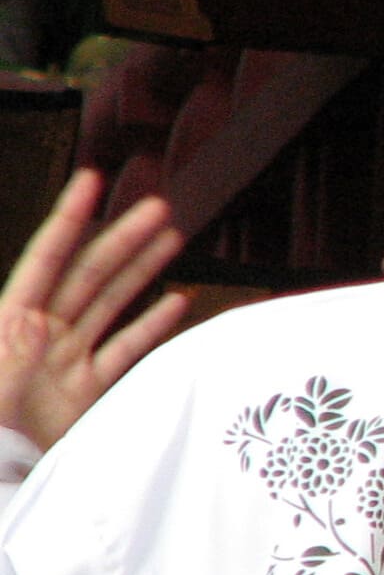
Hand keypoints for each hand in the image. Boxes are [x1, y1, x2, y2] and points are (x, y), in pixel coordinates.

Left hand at [0, 169, 188, 451]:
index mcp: (11, 325)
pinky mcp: (87, 392)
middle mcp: (42, 334)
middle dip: (121, 238)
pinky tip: (175, 301)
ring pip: (111, 303)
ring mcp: (67, 361)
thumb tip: (36, 324)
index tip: (91, 182)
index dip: (68, 220)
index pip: (45, 261)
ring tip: (171, 237)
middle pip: (88, 274)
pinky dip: (151, 326)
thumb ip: (9, 362)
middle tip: (156, 208)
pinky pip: (125, 351)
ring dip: (140, 269)